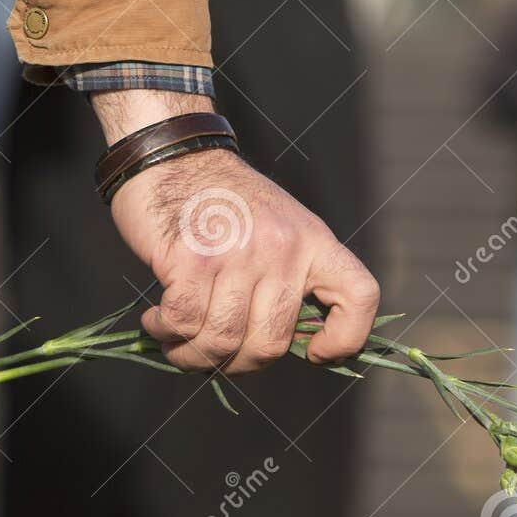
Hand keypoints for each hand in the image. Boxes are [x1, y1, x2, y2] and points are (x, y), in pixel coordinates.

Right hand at [90, 90, 379, 374]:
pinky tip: (156, 321)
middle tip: (211, 354)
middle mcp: (283, 249)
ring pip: (221, 340)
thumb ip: (285, 279)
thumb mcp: (277, 228)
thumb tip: (270, 349)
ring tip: (176, 342)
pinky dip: (166, 332)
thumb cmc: (220, 202)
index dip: (346, 338)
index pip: (359, 296)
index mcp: (313, 242)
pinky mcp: (193, 258)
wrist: (172, 152)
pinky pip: (184, 322)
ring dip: (191, 355)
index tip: (315, 354)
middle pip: (270, 344)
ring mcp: (238, 253)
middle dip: (236, 364)